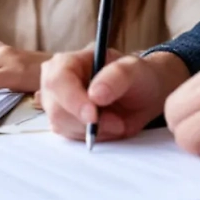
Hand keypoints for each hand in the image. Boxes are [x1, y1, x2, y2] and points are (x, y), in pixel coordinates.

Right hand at [41, 49, 189, 141]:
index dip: (72, 100)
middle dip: (87, 121)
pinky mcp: (64, 123)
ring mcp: (58, 105)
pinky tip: (109, 126)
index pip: (57, 81)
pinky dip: (94, 137)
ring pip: (63, 126)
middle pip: (56, 109)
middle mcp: (57, 83)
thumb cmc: (136, 76)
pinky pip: (72, 137)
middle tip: (117, 122)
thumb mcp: (134, 69)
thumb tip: (95, 94)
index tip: (93, 116)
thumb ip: (116, 77)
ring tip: (117, 121)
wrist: (142, 95)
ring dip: (94, 130)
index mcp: (68, 61)